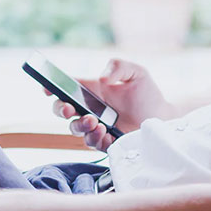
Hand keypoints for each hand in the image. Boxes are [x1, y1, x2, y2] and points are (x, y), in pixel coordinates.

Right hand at [46, 58, 174, 150]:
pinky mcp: (105, 142)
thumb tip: (103, 78)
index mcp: (92, 90)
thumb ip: (118, 67)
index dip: (51, 86)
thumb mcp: (136, 72)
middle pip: (62, 110)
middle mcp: (90, 108)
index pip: (65, 87)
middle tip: (68, 108)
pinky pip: (92, 143)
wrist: (164, 118)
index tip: (46, 87)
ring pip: (75, 129)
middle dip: (60, 109)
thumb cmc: (147, 93)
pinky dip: (94, 138)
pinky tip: (104, 132)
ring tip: (94, 121)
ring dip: (79, 125)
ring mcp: (96, 126)